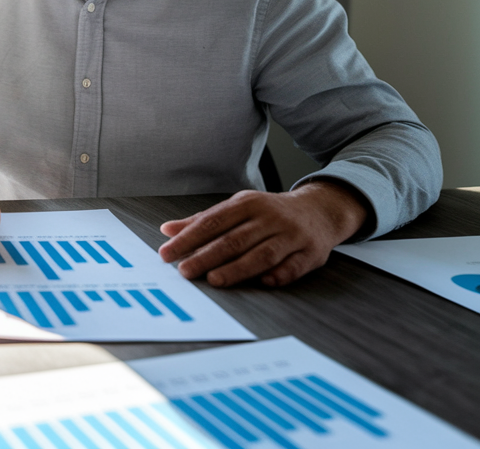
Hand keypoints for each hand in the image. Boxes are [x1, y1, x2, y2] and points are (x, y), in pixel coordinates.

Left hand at [158, 181, 368, 286]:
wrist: (320, 209)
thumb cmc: (269, 213)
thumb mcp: (237, 209)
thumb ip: (203, 221)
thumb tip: (168, 230)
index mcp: (248, 203)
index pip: (213, 222)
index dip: (188, 238)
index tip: (167, 252)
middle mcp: (270, 217)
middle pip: (234, 239)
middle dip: (207, 256)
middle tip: (185, 270)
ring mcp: (292, 235)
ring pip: (263, 254)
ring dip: (238, 268)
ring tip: (214, 280)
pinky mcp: (311, 253)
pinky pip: (294, 266)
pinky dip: (279, 274)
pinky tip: (263, 283)